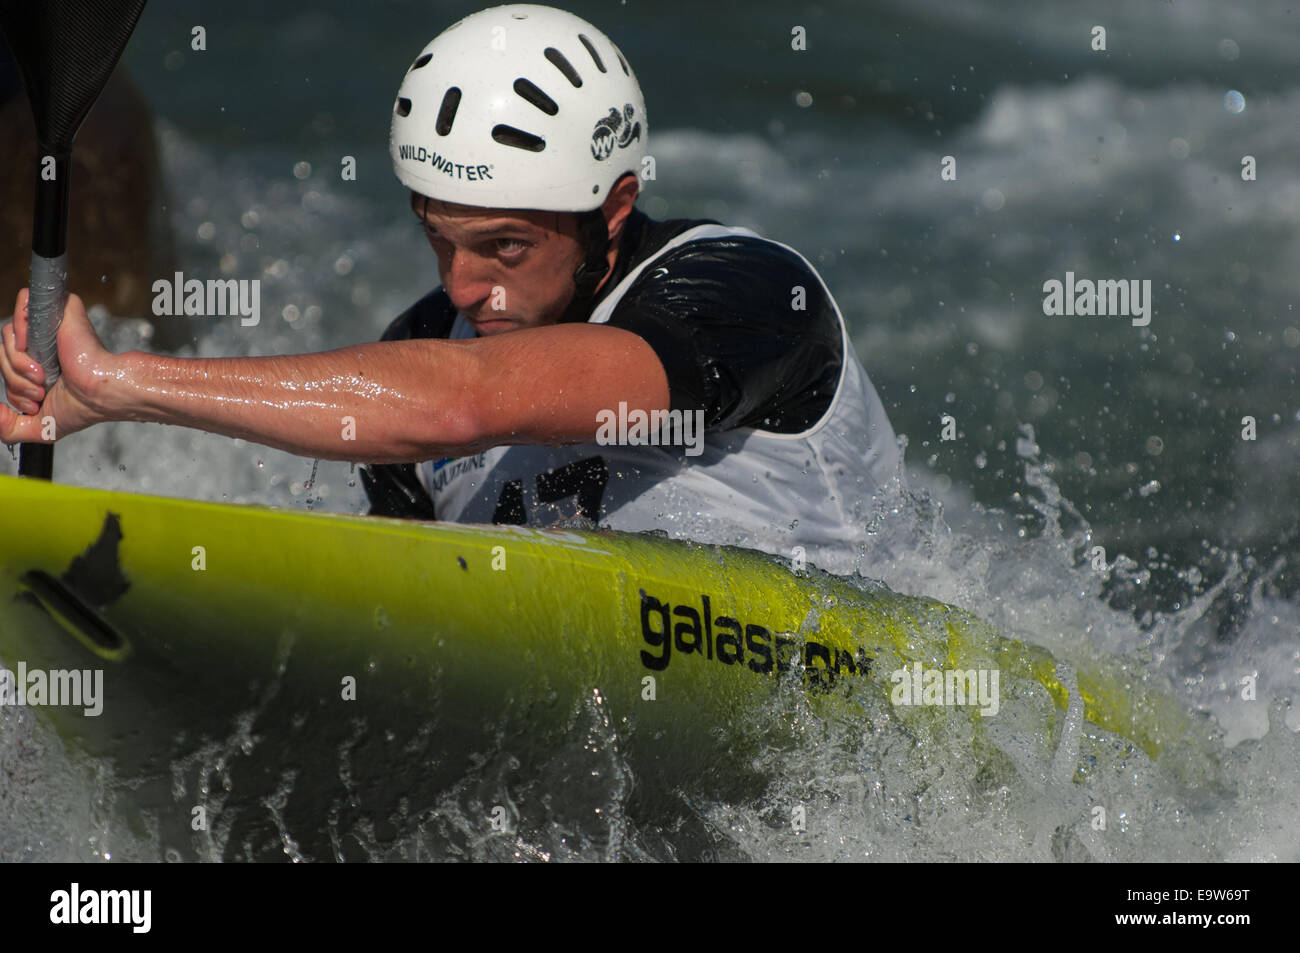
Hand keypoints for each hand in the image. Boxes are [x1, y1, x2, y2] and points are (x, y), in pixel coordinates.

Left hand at [1, 289, 113, 444]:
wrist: (101, 393)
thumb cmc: (84, 406)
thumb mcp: (40, 428)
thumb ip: (9, 429)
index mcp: (38, 367)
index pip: (6, 367)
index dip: (12, 387)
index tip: (36, 400)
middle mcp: (42, 347)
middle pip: (3, 352)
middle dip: (14, 379)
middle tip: (40, 390)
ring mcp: (49, 328)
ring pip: (8, 332)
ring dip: (17, 362)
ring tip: (42, 375)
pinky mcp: (58, 310)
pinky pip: (25, 302)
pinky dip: (20, 326)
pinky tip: (30, 346)